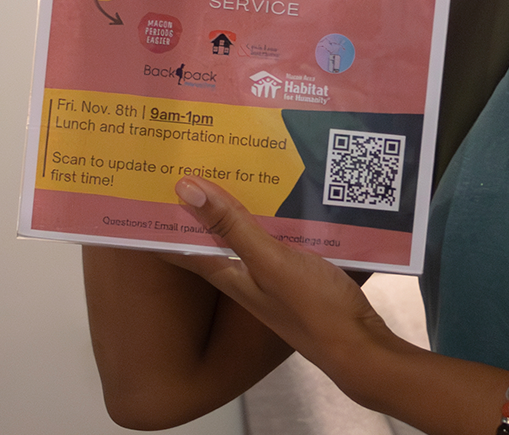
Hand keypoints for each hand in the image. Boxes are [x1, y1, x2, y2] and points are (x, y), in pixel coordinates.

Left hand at [172, 175, 407, 399]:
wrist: (359, 345)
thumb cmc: (312, 309)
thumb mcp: (270, 262)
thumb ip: (233, 227)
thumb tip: (186, 190)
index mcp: (230, 274)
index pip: (182, 246)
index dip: (164, 221)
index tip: (149, 190)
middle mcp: (247, 273)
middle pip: (217, 234)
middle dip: (206, 203)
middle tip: (198, 162)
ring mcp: (275, 273)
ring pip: (252, 232)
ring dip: (247, 206)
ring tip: (244, 166)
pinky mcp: (302, 270)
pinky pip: (282, 235)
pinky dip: (281, 216)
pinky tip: (293, 196)